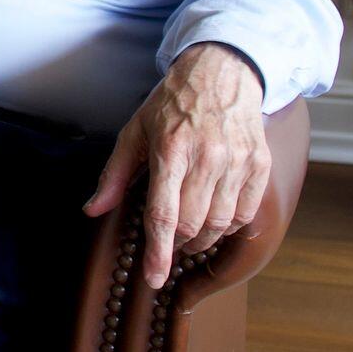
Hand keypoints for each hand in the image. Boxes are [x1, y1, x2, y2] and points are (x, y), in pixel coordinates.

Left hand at [82, 43, 269, 289]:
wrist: (221, 73)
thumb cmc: (171, 104)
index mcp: (170, 150)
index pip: (164, 213)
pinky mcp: (259, 164)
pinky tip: (216, 219)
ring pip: (219, 224)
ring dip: (202, 239)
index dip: (158, 252)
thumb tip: (93, 210)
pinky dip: (229, 226)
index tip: (154, 278)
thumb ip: (114, 175)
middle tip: (169, 244)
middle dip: (177, 245)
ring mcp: (237, 161)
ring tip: (190, 235)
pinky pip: (244, 213)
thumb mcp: (134, 132)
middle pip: (192, 224)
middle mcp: (206, 157)